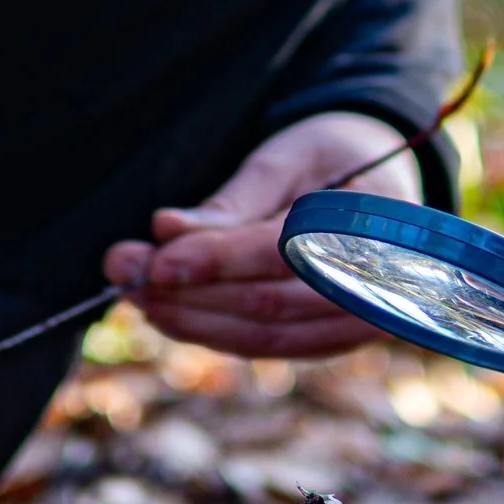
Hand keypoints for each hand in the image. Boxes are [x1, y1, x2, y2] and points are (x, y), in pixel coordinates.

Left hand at [103, 112, 421, 357]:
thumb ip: (233, 200)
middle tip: (123, 268)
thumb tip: (167, 231)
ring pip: (263, 337)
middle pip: (270, 306)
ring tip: (134, 289)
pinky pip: (265, 347)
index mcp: (380, 225)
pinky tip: (166, 311)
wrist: (379, 178)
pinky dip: (211, 332)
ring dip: (190, 320)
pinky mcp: (328, 340)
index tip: (156, 262)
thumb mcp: (286, 156)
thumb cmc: (330, 157)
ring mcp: (357, 324)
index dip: (218, 261)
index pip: (287, 253)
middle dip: (189, 293)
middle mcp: (380, 287)